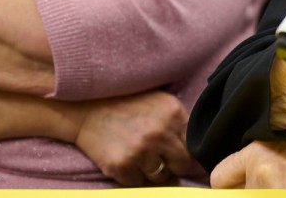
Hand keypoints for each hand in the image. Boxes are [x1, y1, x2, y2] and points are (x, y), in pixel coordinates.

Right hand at [73, 90, 192, 185]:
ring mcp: (141, 150)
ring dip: (150, 170)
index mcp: (174, 113)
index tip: (179, 155)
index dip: (187, 153)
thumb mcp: (160, 103)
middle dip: (171, 164)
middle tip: (155, 155)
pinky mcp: (122, 165)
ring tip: (136, 152)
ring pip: (160, 177)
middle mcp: (160, 132)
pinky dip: (131, 175)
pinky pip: (138, 183)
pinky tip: (123, 157)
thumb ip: (179, 123)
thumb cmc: (127, 105)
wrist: (87, 109)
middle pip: (181, 165)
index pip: (194, 146)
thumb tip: (198, 154)